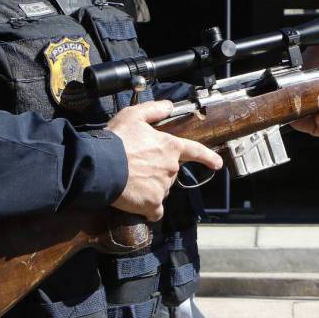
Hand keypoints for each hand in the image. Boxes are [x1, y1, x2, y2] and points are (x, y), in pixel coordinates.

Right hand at [106, 100, 221, 220]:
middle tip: (137, 167)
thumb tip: (168, 106)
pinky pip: (155, 211)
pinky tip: (138, 204)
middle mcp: (171, 168)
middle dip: (158, 171)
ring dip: (151, 188)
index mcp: (170, 147)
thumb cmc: (117, 140)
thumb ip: (153, 110)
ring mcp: (163, 187)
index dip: (208, 157)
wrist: (101, 166)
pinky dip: (149, 209)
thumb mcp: (133, 116)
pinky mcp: (152, 204)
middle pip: (170, 172)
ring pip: (162, 190)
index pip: (196, 151)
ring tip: (132, 181)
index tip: (217, 164)